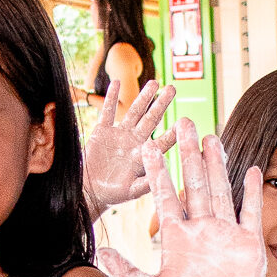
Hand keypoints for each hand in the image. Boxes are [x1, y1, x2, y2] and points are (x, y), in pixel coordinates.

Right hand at [84, 79, 178, 215]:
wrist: (90, 190)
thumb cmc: (113, 194)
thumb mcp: (131, 192)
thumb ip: (146, 184)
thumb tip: (164, 178)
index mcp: (144, 155)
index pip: (163, 141)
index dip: (173, 132)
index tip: (185, 122)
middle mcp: (135, 141)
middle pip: (151, 119)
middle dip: (161, 104)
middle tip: (173, 88)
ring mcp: (120, 135)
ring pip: (133, 112)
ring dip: (143, 97)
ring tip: (154, 83)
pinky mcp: (102, 132)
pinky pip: (107, 112)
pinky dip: (110, 98)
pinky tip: (116, 83)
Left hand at [97, 119, 265, 276]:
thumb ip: (127, 274)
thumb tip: (99, 255)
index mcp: (176, 236)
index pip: (165, 195)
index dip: (157, 171)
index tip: (148, 145)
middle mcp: (200, 229)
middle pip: (194, 183)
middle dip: (188, 153)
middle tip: (184, 121)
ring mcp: (225, 234)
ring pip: (221, 190)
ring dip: (217, 164)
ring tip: (211, 137)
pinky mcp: (248, 244)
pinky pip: (250, 213)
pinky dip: (252, 192)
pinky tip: (252, 170)